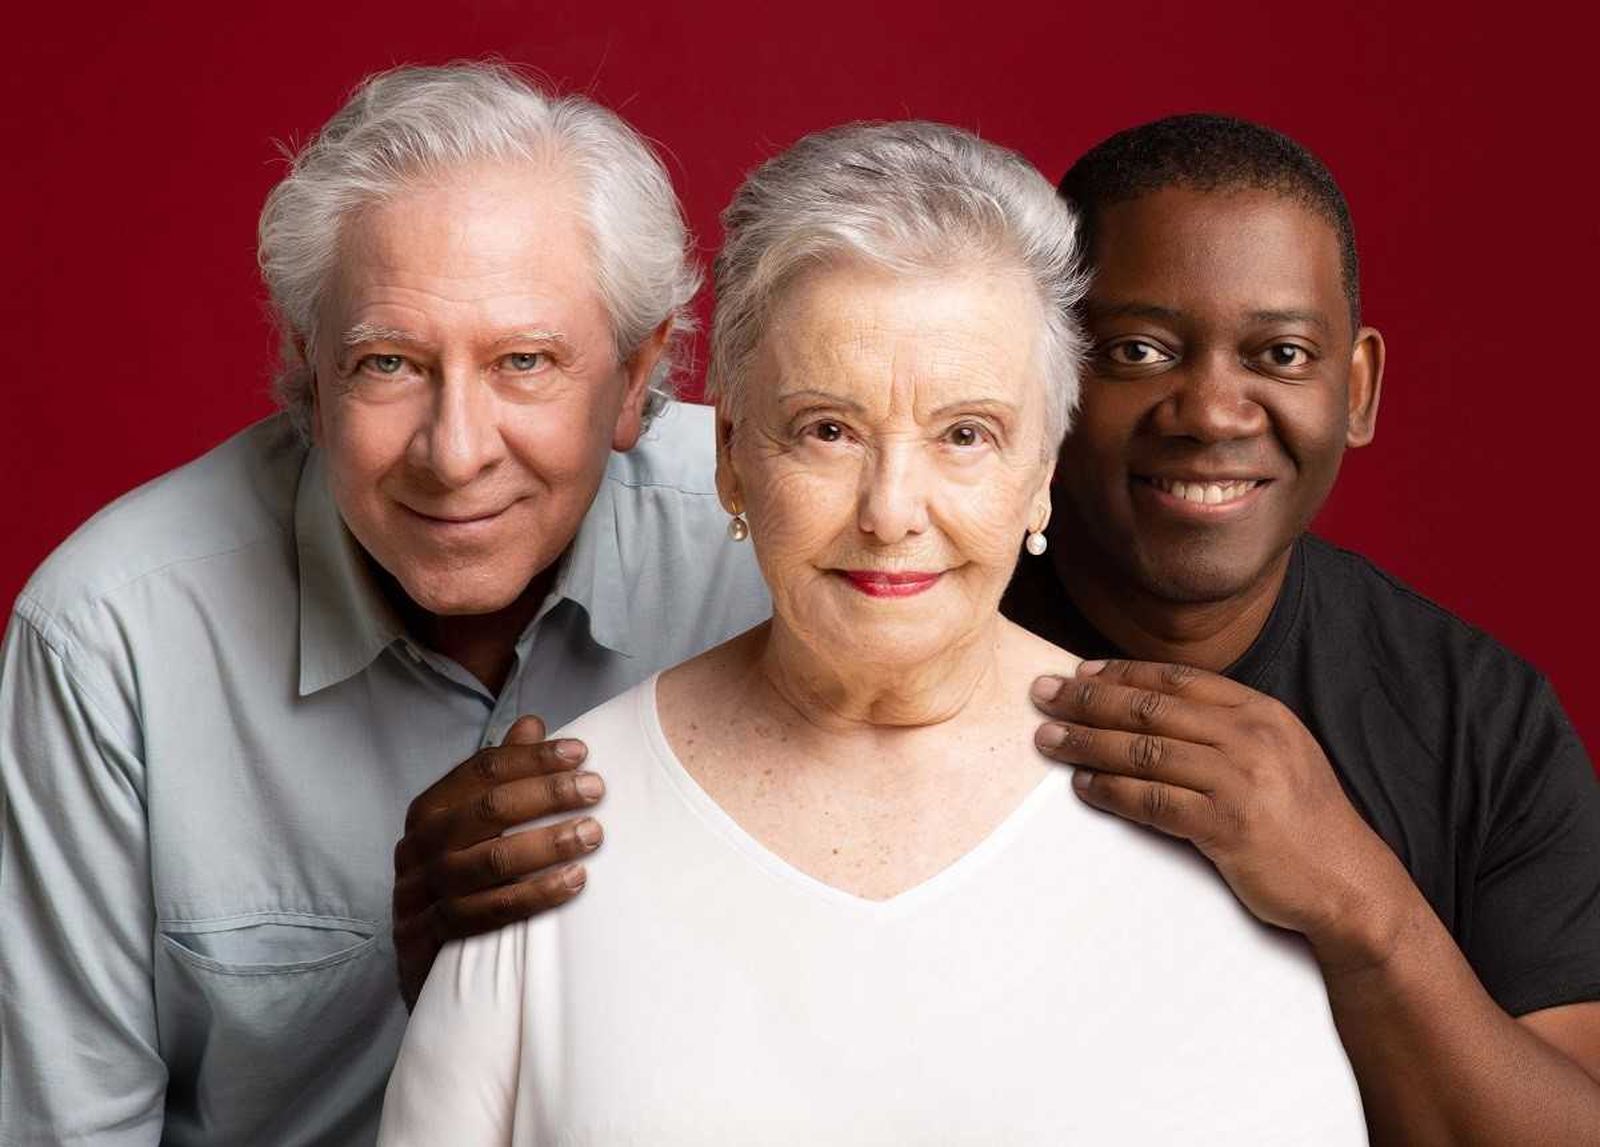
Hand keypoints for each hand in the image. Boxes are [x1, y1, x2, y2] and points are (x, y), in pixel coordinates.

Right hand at [392, 716, 604, 1006]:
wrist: (424, 963)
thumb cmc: (460, 881)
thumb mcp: (474, 828)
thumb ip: (500, 778)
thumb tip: (532, 724)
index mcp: (430, 811)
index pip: (483, 769)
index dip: (533, 758)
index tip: (581, 753)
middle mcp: (419, 847)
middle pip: (488, 810)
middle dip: (547, 795)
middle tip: (595, 790)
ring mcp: (419, 894)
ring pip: (489, 862)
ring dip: (547, 844)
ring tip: (592, 834)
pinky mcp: (428, 939)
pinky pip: (485, 914)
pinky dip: (533, 896)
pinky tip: (573, 882)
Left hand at [1032, 659, 1415, 971]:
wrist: (1349, 883)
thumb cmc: (1303, 821)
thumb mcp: (1278, 754)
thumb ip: (1225, 729)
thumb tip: (1151, 712)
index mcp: (1261, 711)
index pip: (1177, 679)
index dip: (1122, 672)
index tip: (1079, 671)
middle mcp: (1251, 736)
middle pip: (1151, 708)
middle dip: (1089, 698)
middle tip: (1043, 694)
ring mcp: (1241, 780)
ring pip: (1144, 750)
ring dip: (1087, 743)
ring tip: (1048, 740)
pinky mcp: (1228, 826)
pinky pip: (1154, 801)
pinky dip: (1112, 792)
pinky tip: (1083, 787)